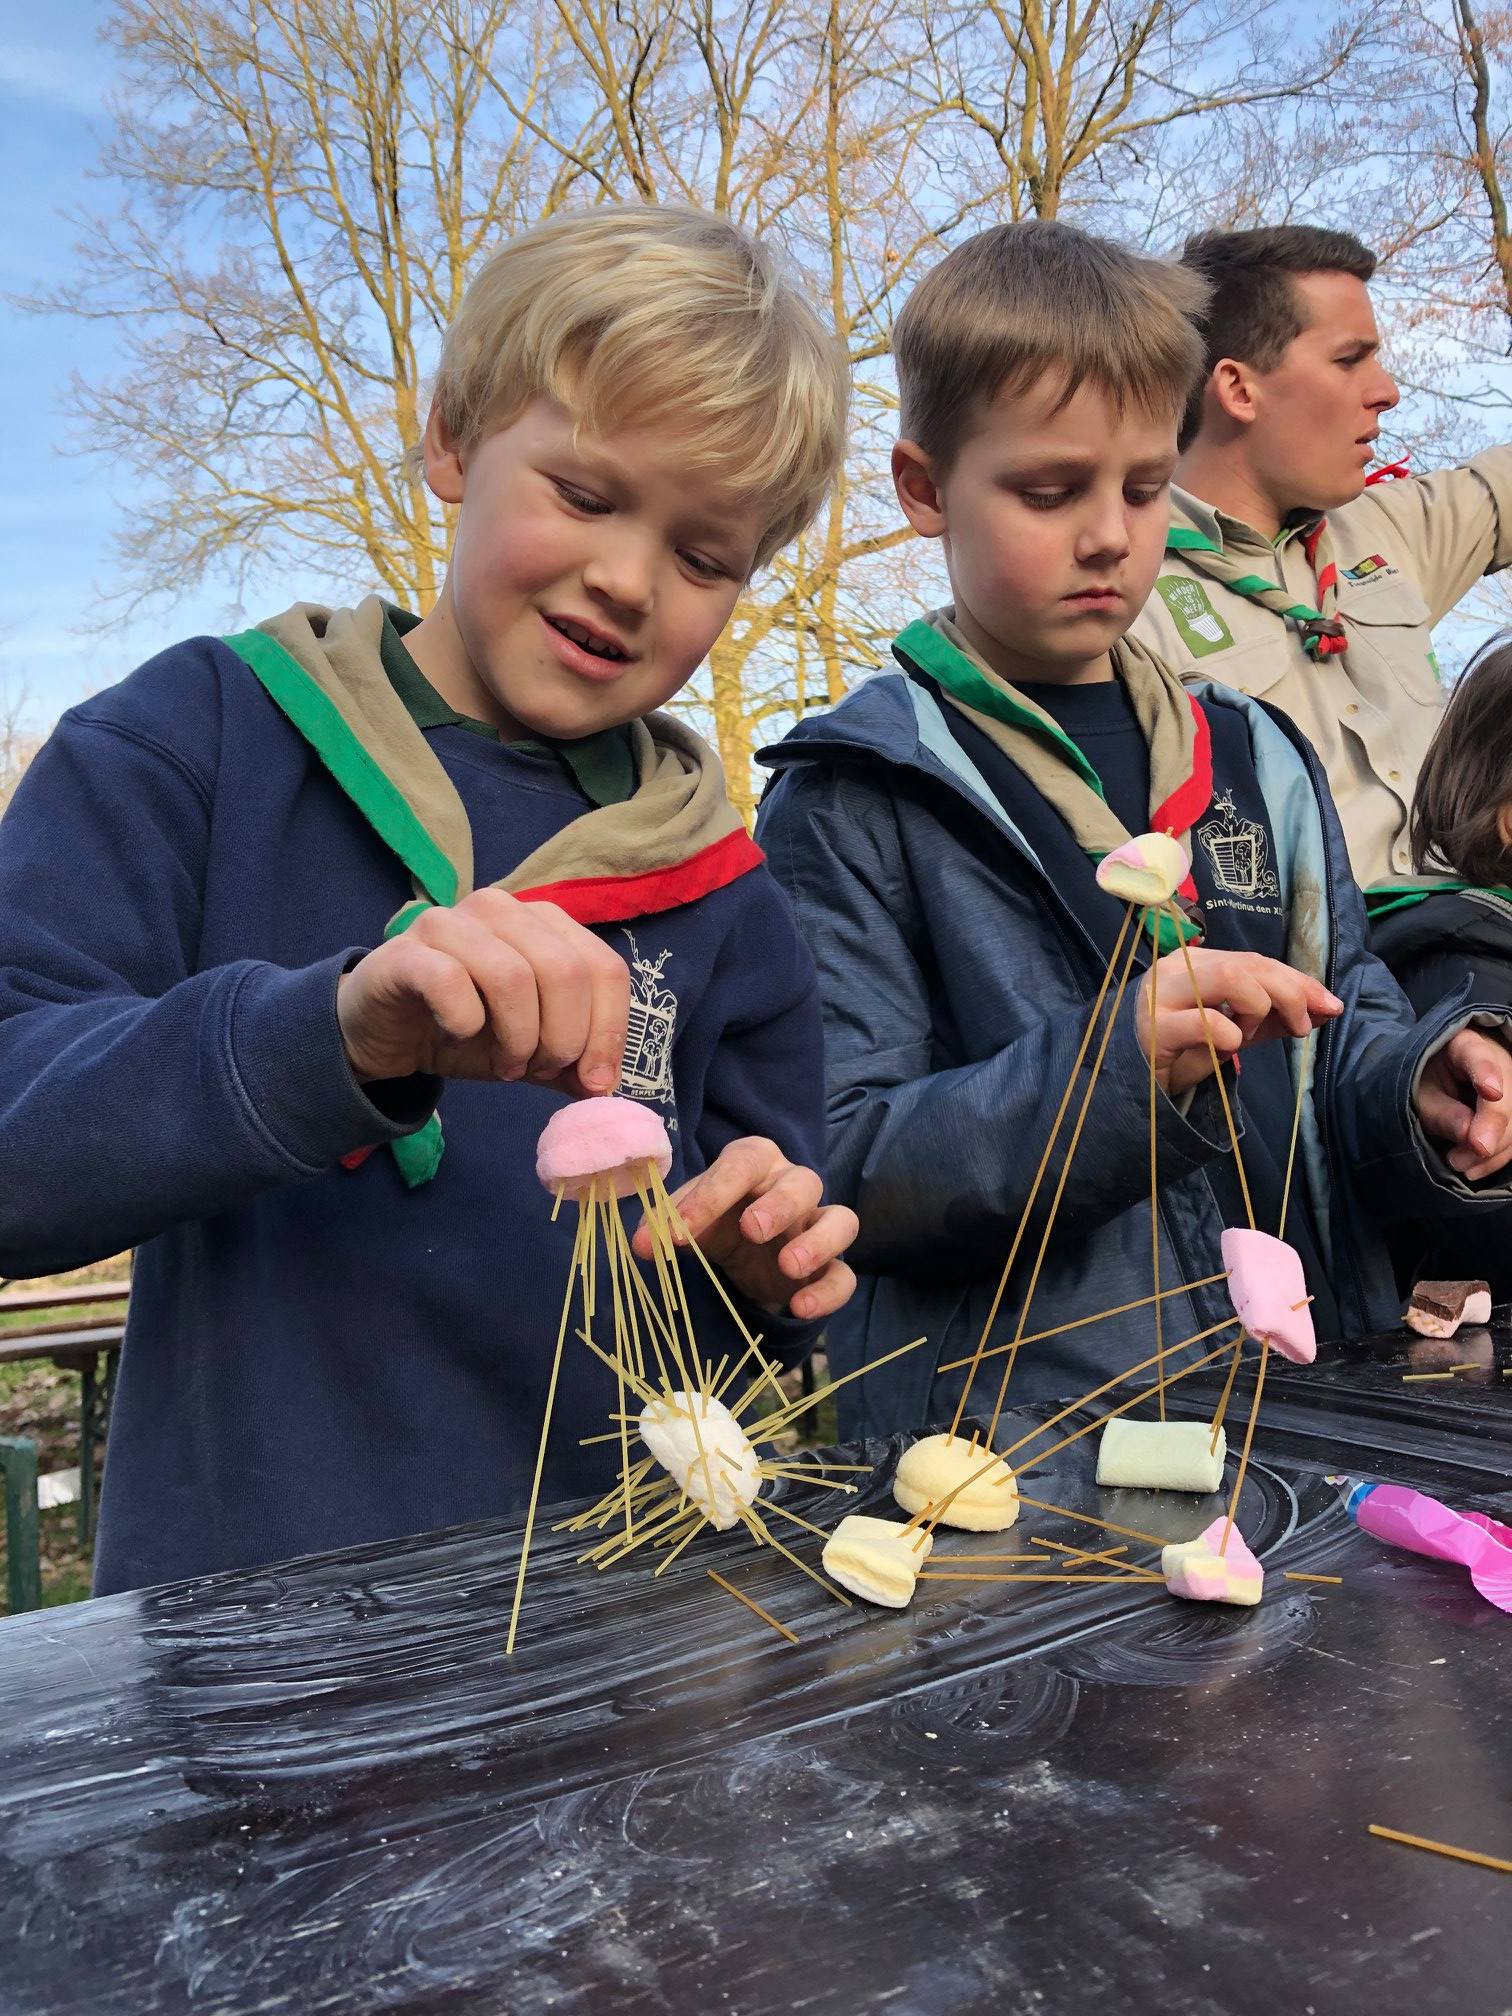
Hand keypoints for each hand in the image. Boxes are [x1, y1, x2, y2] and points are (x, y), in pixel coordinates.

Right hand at [336, 889, 628, 1094]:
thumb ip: (572, 1062)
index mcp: (543, 923)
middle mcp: (501, 910)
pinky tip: (458, 1038)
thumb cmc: (465, 1030)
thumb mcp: (531, 1050)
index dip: (609, 1031)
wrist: (385, 1033)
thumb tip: (605, 1085)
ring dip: (517, 1038)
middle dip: (564, 1038)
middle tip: (539, 1071)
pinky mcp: (406, 951)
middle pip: (566, 970)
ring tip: (505, 1065)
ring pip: (513, 976)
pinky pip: (451, 983)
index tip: (593, 1082)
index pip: (604, 967)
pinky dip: (465, 1025)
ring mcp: (451, 923)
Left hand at [631, 1136, 858, 1320]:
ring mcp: (817, 1226)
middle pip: (804, 1180)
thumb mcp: (688, 1219)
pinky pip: (845, 1274)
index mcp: (755, 1164)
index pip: (742, 1163)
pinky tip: (800, 1308)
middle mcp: (793, 1186)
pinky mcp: (831, 1267)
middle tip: (752, 1230)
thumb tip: (641, 1245)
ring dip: (818, 1241)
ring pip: (841, 1219)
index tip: (680, 1231)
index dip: (713, 1193)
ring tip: (789, 1267)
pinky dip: (828, 1291)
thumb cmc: (716, 1224)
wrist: (743, 1262)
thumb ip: (664, 1225)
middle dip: (780, 1204)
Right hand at [1137, 948, 1341, 1096]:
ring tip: (1248, 1035)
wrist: (1137, 1082)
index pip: (1257, 961)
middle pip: (1248, 964)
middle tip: (1301, 1028)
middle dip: (1289, 993)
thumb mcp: (1238, 1030)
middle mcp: (1178, 968)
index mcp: (1198, 961)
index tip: (1331, 1006)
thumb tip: (1328, 1008)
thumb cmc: (1186, 1050)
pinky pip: (1207, 1022)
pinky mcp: (1154, 1026)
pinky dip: (1231, 1035)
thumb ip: (1278, 1016)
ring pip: (1229, 977)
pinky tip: (1226, 1049)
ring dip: (1257, 1008)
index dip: (1299, 982)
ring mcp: (1163, 994)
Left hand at [1416, 1028, 1511, 1179]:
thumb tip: (1471, 1139)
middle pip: (1506, 1097)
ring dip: (1493, 1151)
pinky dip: (1496, 1157)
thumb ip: (1443, 1114)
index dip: (1486, 1074)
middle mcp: (1498, 1060)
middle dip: (1489, 1131)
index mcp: (1465, 1044)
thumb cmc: (1424, 1082)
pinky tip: (1474, 1169)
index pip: (1479, 1057)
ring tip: (1459, 1165)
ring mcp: (1511, 1086)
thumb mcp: (1421, 1096)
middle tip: (1458, 1160)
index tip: (1491, 1092)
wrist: (1434, 1078)